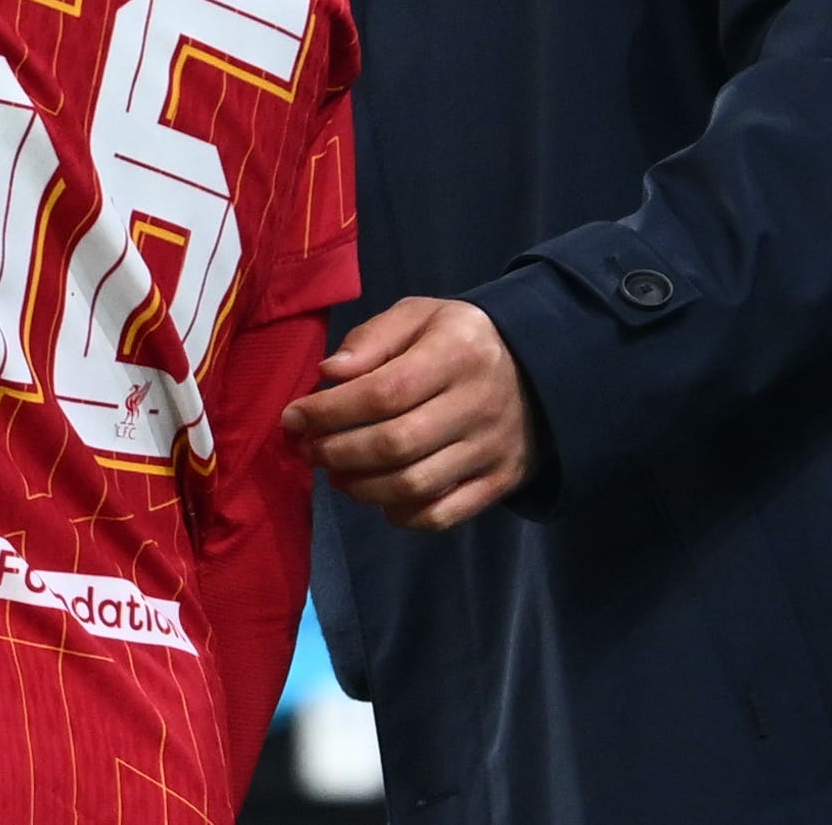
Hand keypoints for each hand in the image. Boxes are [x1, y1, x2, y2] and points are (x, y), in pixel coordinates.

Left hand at [282, 295, 537, 531]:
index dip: (330, 411)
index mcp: (455, 354)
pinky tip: (379, 499)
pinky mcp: (500, 482)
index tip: (293, 418)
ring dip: (362, 487)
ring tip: (335, 473)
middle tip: (308, 450)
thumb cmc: (459, 340)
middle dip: (337, 452)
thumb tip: (329, 373)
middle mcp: (477, 404)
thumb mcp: (419, 317)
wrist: (538, 369)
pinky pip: (445, 514)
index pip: (383, 392)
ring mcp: (491, 449)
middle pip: (395, 444)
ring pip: (416, 484)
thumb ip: (372, 338)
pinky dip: (403, 515)